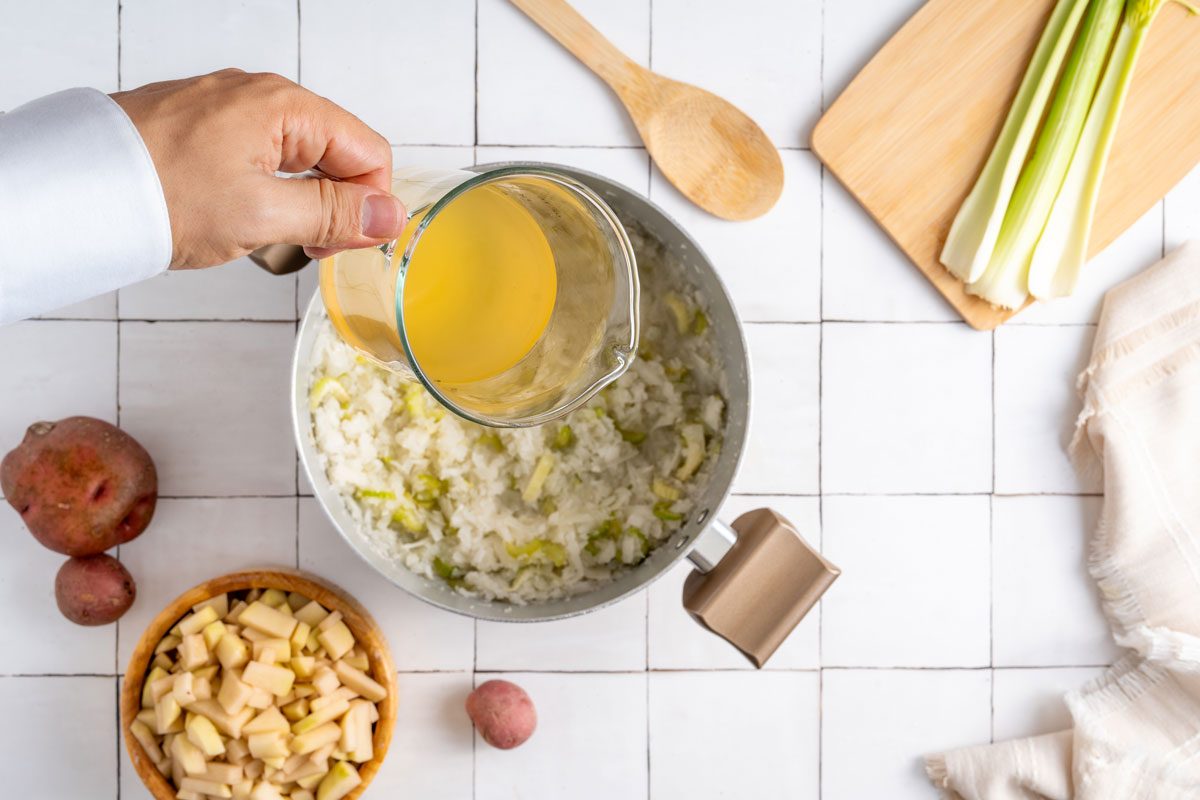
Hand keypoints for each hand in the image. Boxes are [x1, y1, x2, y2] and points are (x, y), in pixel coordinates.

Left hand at [112, 69, 406, 268]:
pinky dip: (265, 191)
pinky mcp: (203, 127)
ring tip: (270, 237)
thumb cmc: (160, 194)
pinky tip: (241, 218)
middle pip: (336, 152)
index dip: (369, 204)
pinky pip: (260, 156)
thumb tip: (390, 215)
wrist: (75, 188)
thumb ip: (334, 214)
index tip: (344, 244)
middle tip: (308, 249)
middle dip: (335, 204)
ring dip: (300, 202)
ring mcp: (229, 109)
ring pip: (298, 157)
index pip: (367, 152)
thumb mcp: (263, 216)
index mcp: (285, 107)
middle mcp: (260, 97)